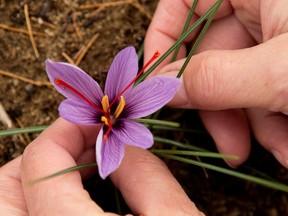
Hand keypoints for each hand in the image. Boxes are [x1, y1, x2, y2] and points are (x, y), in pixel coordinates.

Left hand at [0, 118, 202, 215]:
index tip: (93, 121)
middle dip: (41, 157)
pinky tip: (81, 197)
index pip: (41, 164)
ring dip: (38, 181)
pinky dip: (44, 203)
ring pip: (7, 212)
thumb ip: (146, 174)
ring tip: (81, 170)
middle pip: (2, 193)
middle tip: (82, 146)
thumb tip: (121, 144)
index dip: (66, 130)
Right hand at [144, 0, 287, 167]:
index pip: (183, 4)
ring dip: (248, 123)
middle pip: (209, 57)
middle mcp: (259, 11)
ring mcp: (273, 39)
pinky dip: (268, 121)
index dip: (163, 41)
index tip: (156, 84)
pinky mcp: (282, 66)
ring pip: (234, 82)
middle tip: (227, 143)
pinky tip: (286, 144)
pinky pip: (259, 90)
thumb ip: (216, 79)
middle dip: (217, 106)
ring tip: (280, 149)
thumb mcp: (281, 71)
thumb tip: (163, 91)